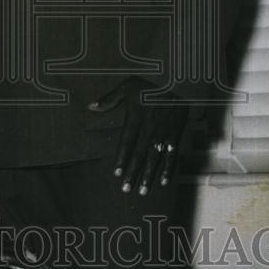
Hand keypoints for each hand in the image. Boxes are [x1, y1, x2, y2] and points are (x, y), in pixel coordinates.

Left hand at [88, 78, 187, 195]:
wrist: (178, 78)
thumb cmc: (150, 82)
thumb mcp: (127, 85)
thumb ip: (110, 99)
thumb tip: (91, 107)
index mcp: (136, 117)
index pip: (127, 142)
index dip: (121, 158)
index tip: (116, 173)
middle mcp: (150, 128)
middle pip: (139, 154)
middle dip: (132, 172)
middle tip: (126, 189)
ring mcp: (164, 132)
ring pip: (155, 157)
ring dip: (148, 175)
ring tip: (142, 191)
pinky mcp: (176, 133)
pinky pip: (172, 153)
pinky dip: (168, 168)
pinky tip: (164, 181)